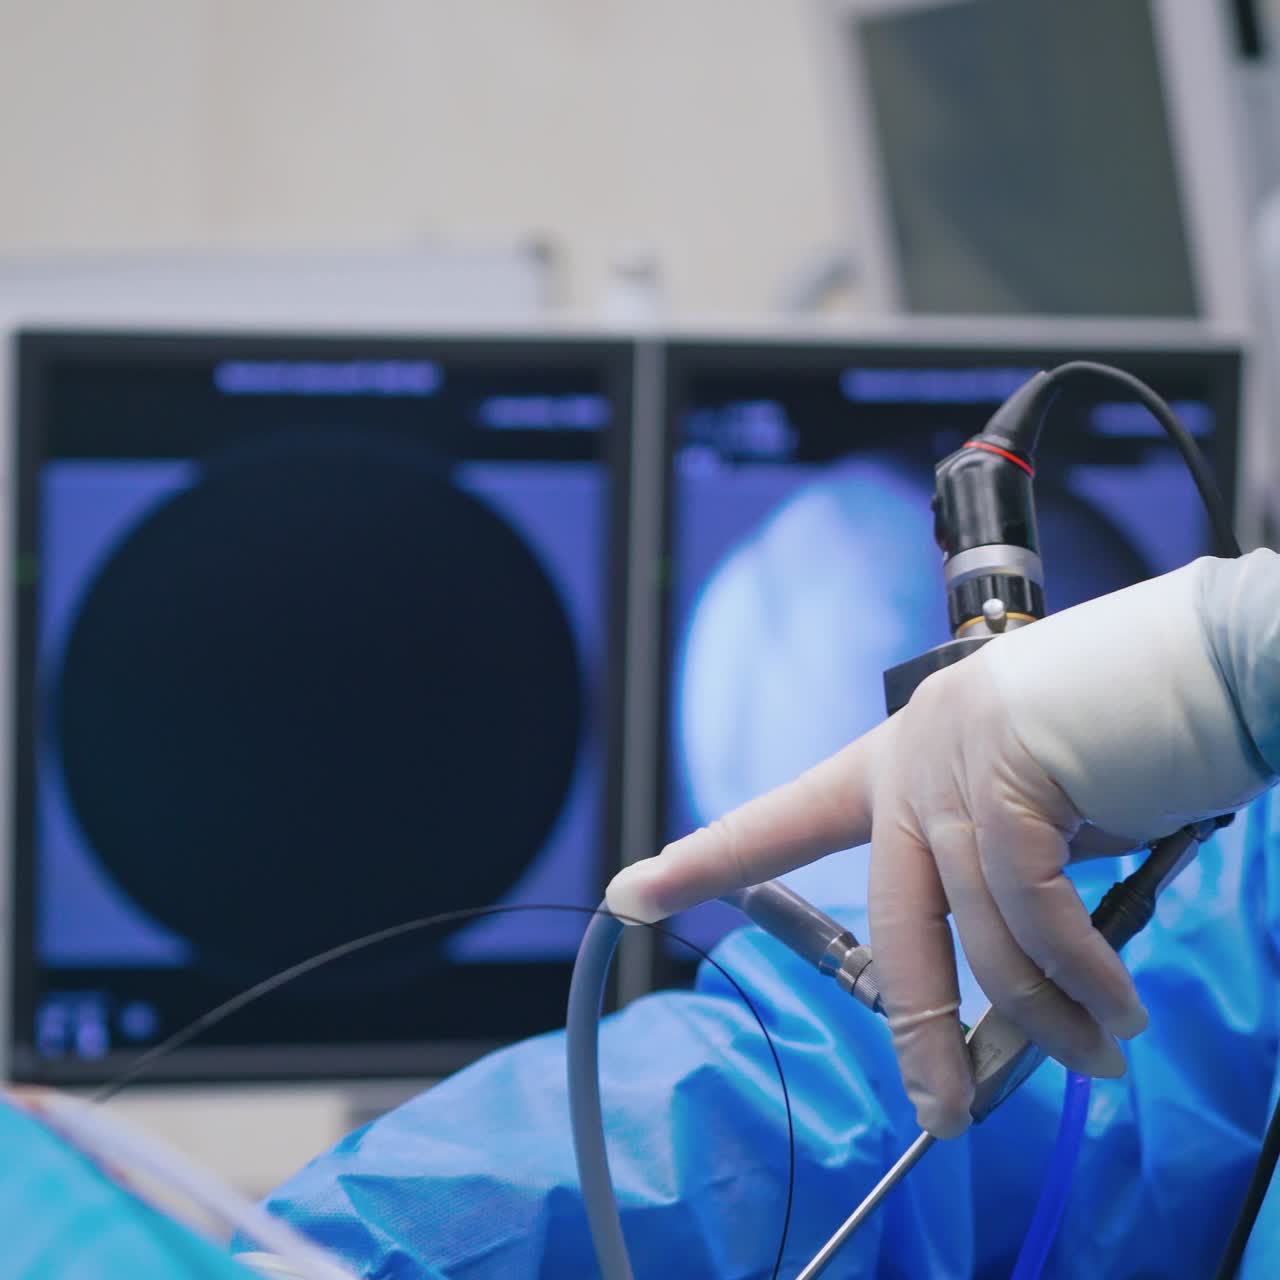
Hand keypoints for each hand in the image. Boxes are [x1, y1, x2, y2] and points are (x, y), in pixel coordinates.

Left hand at [608, 560, 1270, 1136]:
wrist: (1215, 656)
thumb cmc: (1133, 732)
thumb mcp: (1046, 809)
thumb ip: (1005, 874)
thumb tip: (1010, 980)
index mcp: (900, 757)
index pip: (784, 817)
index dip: (704, 861)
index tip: (629, 891)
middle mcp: (913, 755)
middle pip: (888, 920)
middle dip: (918, 1030)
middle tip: (940, 1111)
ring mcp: (955, 759)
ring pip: (979, 928)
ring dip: (1044, 1011)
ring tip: (1096, 1053)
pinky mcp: (1012, 770)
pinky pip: (1033, 908)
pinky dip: (1078, 971)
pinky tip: (1115, 1005)